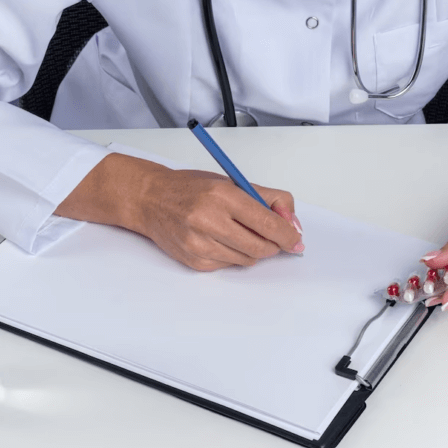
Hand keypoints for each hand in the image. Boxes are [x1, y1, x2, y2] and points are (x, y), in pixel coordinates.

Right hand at [55, 153, 303, 271]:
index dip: (288, 234)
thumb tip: (292, 223)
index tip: (296, 239)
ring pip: (247, 259)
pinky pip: (229, 265)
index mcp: (222, 195)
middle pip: (260, 247)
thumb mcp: (232, 182)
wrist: (151, 199)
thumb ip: (268, 198)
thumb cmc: (192, 189)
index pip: (267, 223)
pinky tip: (220, 240)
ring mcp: (199, 243)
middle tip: (274, 238)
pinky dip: (233, 255)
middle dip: (273, 245)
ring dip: (252, 250)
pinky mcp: (193, 260)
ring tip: (239, 232)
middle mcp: (208, 220)